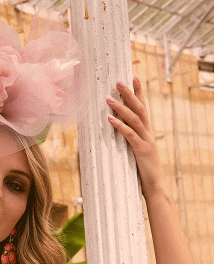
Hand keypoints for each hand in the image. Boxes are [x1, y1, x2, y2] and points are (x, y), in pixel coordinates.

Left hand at [106, 77, 166, 194]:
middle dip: (129, 93)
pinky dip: (120, 126)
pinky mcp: (142, 150)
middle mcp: (148, 133)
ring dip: (121, 107)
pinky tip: (110, 119)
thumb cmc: (144, 171)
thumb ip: (130, 141)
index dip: (138, 92)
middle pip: (139, 108)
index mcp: (147, 132)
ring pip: (134, 119)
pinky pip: (130, 135)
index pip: (143, 107)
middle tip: (118, 80)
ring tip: (108, 98)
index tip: (133, 77)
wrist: (155, 186)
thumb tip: (116, 132)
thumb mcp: (136, 152)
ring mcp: (146, 141)